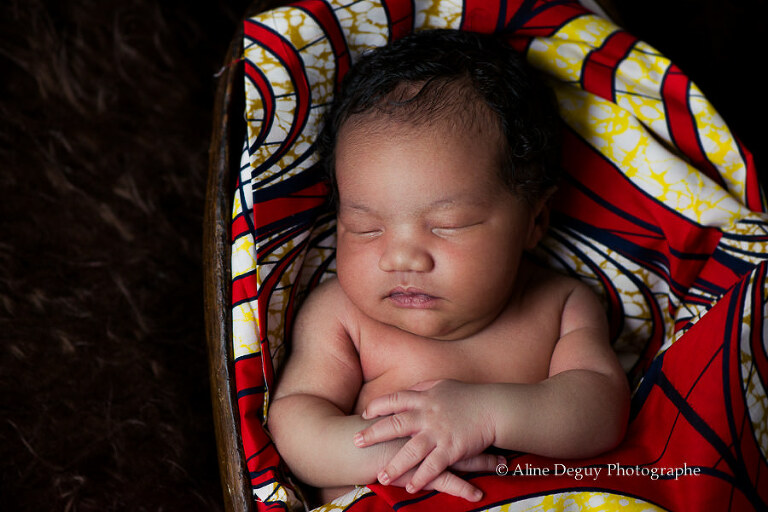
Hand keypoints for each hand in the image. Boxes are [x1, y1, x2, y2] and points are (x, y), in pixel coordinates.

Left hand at [354, 380, 497, 497]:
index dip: (378, 406)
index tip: (365, 414)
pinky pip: (432, 466)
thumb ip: (424, 389)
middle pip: (395, 424)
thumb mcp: (444, 386)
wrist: (494, 408)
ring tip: (380, 476)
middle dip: (373, 434)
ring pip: (410, 450)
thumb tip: (410, 390)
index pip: (395, 399)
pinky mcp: (451, 448)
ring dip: (394, 465)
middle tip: (356, 442)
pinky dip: (420, 477)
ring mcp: (439, 432)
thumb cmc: (470, 396)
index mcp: (425, 398)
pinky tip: (410, 486)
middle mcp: (428, 414)